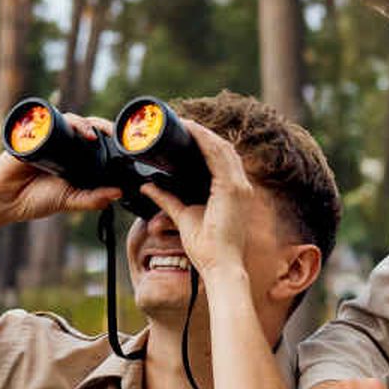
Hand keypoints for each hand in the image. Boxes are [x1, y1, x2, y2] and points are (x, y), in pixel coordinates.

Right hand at [0, 124, 128, 226]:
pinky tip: (69, 127)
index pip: (96, 140)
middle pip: (85, 126)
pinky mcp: (32, 134)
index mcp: (74, 156)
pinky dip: (57, 119)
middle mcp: (62, 143)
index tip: (126, 144)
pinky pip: (46, 120)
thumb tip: (118, 193)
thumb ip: (93, 199)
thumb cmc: (34, 199)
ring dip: (83, 123)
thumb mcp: (70, 200)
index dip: (110, 138)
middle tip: (115, 133)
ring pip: (69, 120)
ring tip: (92, 136)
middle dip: (102, 126)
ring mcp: (47, 136)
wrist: (5, 200)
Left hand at [145, 125, 269, 299]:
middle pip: (222, 149)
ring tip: (183, 122)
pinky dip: (205, 141)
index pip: (220, 159)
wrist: (220, 267)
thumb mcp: (182, 216)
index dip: (204, 143)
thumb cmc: (207, 249)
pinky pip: (218, 156)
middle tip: (181, 122)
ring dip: (202, 133)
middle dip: (202, 134)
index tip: (185, 133)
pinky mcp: (232, 190)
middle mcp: (240, 186)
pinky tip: (192, 131)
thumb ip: (167, 199)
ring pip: (221, 148)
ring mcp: (238, 187)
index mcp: (232, 192)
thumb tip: (148, 185)